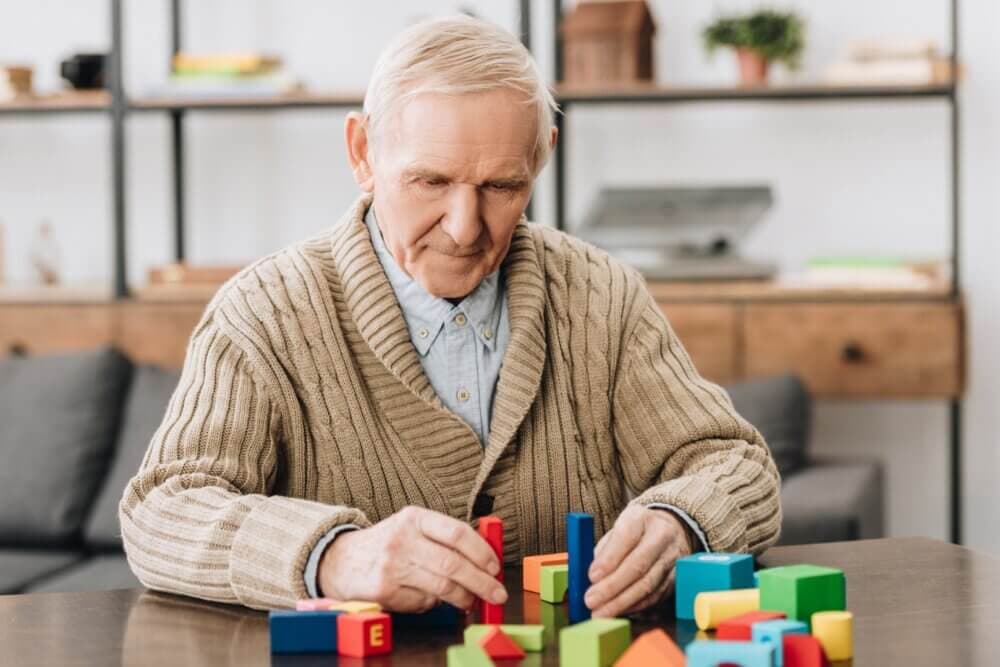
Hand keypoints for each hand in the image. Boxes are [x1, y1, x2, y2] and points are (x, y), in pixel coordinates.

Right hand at [316, 505, 506, 612]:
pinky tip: (432, 599)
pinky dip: (433, 604)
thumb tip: (485, 559)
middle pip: (453, 564)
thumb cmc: (387, 544)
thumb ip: (444, 538)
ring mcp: (392, 565)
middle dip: (482, 582)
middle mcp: (402, 539)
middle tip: (497, 593)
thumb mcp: (412, 528)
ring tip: (471, 602)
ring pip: (442, 587)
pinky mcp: (383, 589)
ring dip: (464, 598)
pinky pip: (422, 602)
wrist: (340, 560)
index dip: (482, 551)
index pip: (457, 533)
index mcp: (414, 518)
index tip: (496, 567)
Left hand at [584, 505, 693, 616]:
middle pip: (638, 565)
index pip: (626, 537)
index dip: (609, 559)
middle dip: (612, 587)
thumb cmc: (635, 531)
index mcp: (641, 518)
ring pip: (648, 584)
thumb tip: (593, 578)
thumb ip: (604, 551)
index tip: (591, 577)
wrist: (670, 529)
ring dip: (622, 602)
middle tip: (591, 601)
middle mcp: (661, 536)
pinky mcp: (677, 578)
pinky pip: (656, 596)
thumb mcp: (617, 529)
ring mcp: (673, 558)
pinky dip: (635, 607)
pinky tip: (620, 611)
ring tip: (601, 613)